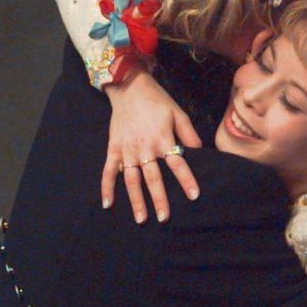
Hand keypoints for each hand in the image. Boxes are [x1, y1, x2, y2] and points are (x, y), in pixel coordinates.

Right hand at [103, 69, 201, 222]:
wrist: (129, 87)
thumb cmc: (158, 101)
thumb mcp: (179, 114)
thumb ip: (189, 134)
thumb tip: (200, 152)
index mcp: (162, 140)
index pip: (178, 165)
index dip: (186, 180)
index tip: (194, 196)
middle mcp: (144, 148)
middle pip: (153, 179)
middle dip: (159, 200)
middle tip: (164, 218)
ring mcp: (127, 150)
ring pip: (132, 180)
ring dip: (136, 201)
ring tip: (141, 219)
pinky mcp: (113, 148)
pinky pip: (109, 171)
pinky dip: (107, 187)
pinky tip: (108, 204)